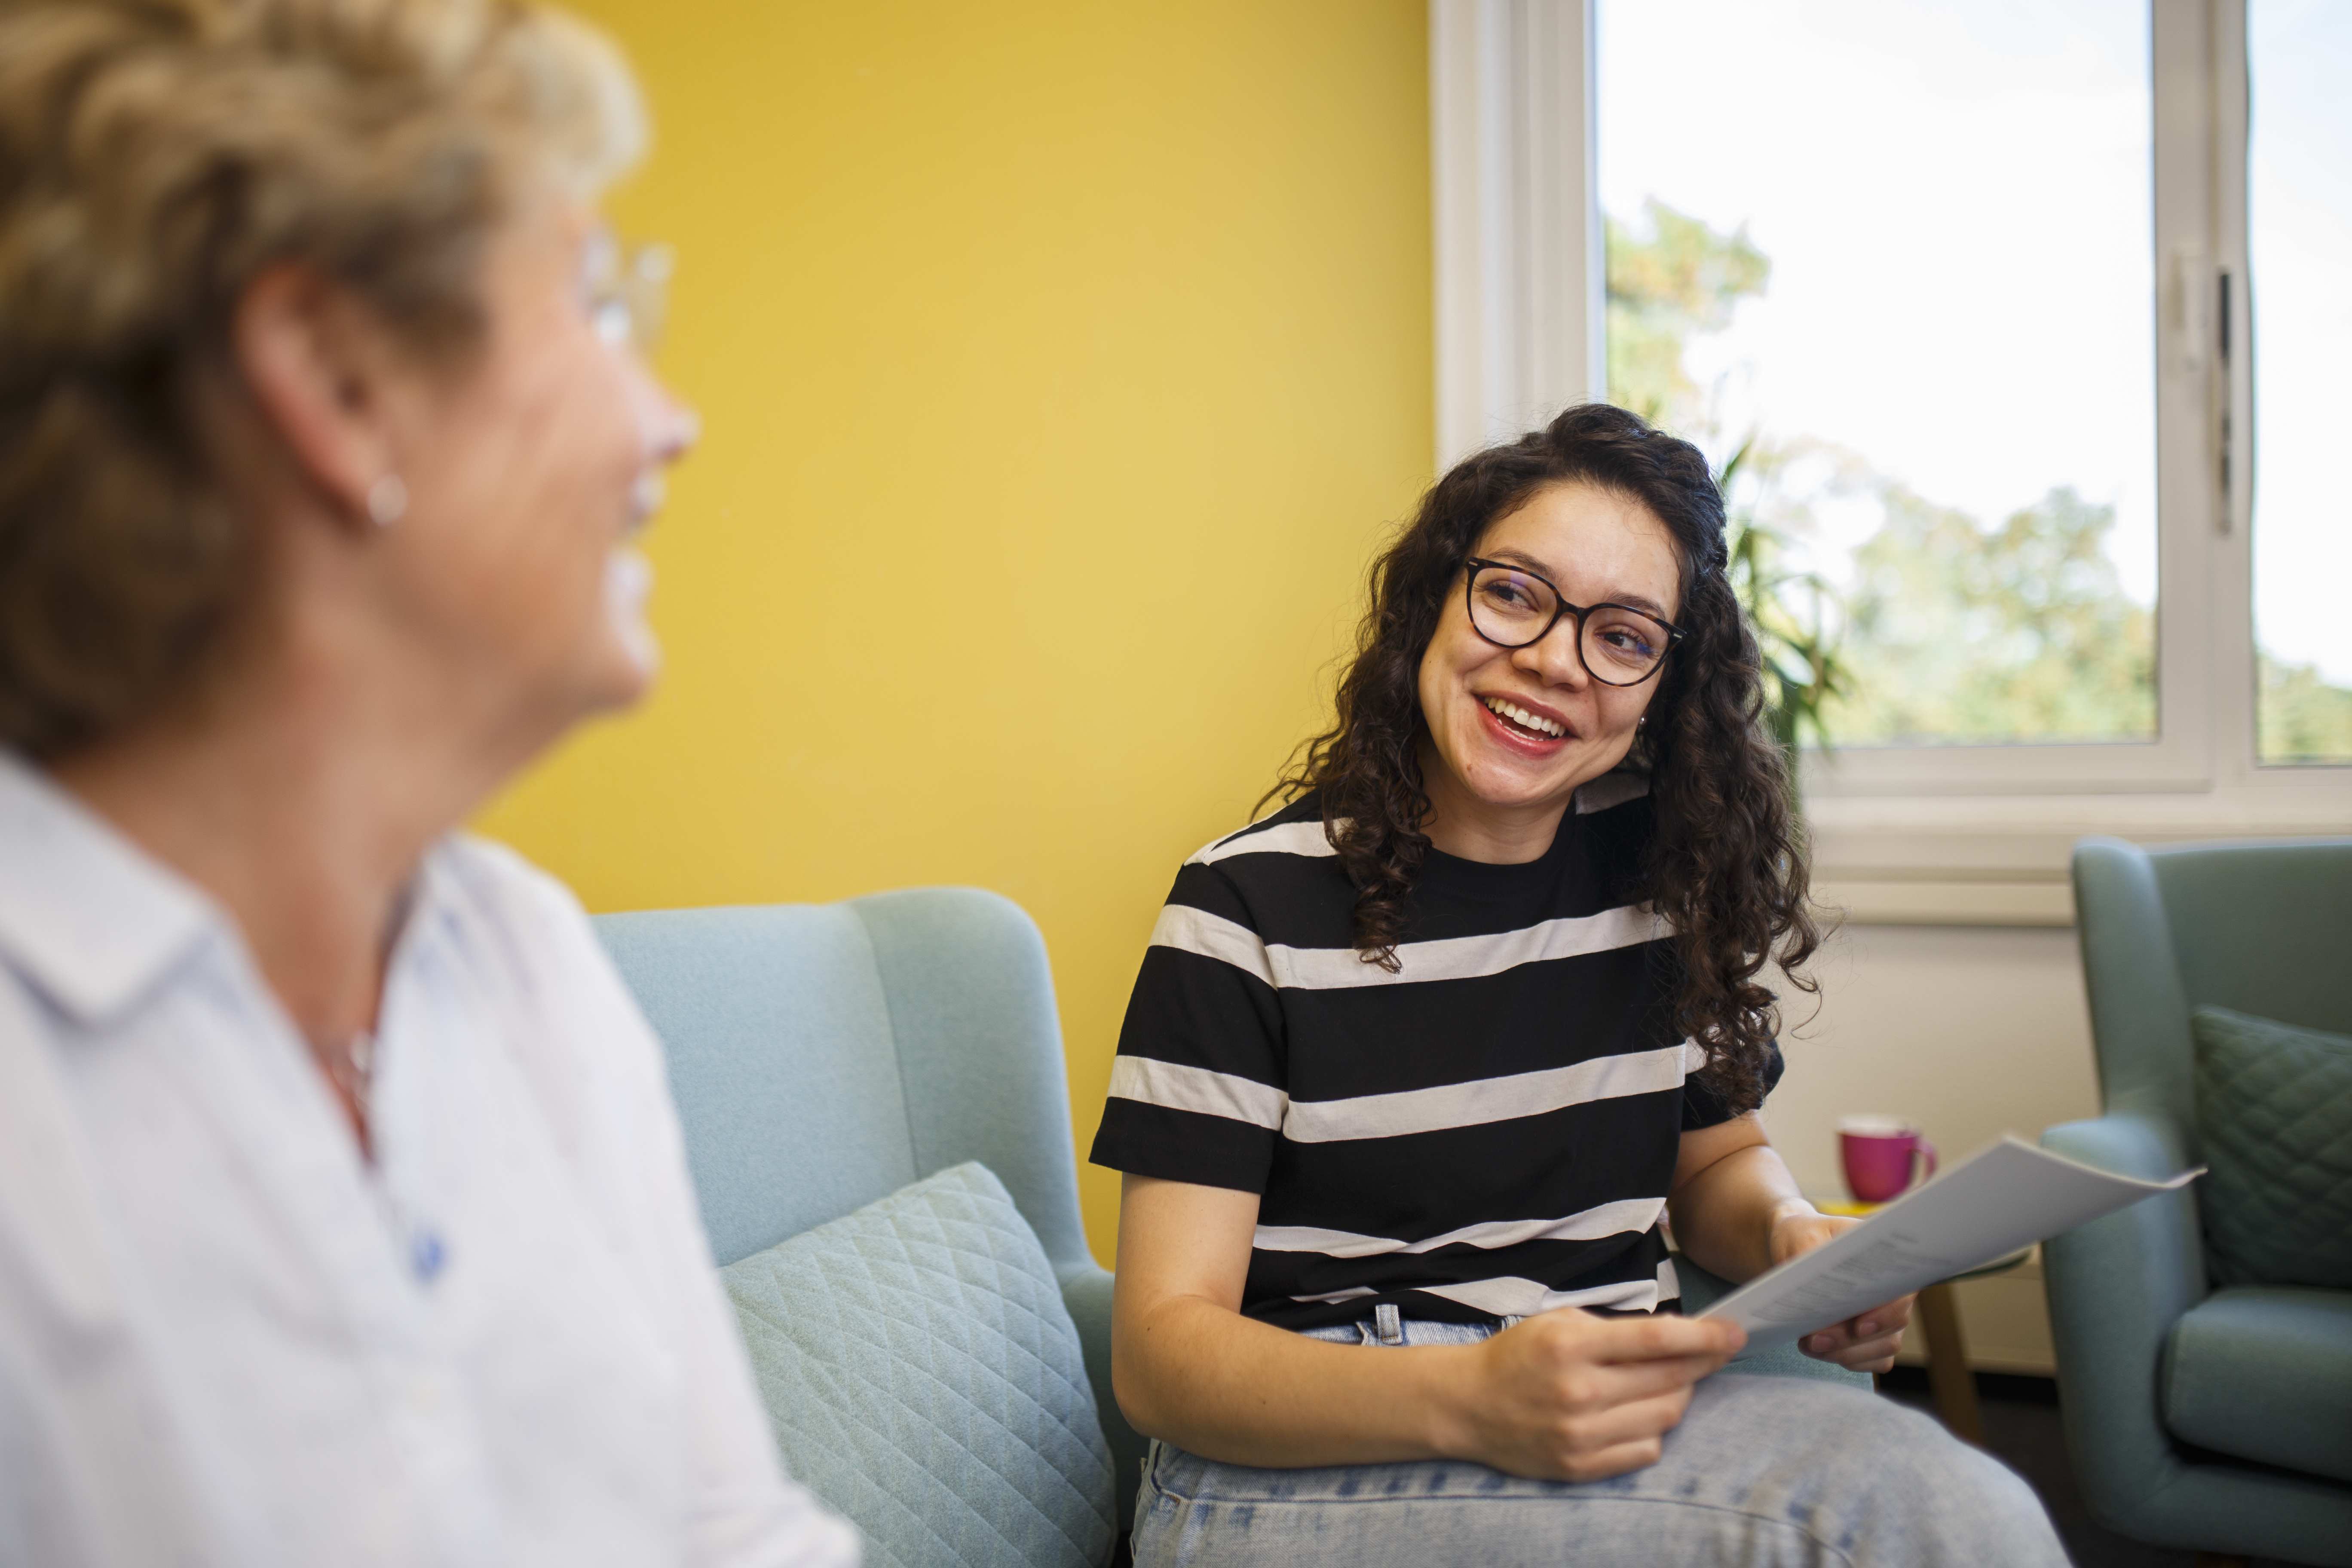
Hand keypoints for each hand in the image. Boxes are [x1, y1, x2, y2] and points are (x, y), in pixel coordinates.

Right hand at [1454, 1306, 1744, 1481]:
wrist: (1468, 1405)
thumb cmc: (1519, 1355)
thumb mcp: (1560, 1321)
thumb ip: (1615, 1328)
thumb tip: (1677, 1334)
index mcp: (1571, 1347)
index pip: (1655, 1340)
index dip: (1703, 1336)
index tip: (1734, 1332)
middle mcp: (1578, 1393)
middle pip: (1668, 1380)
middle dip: (1703, 1362)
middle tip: (1716, 1351)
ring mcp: (1580, 1435)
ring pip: (1664, 1417)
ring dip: (1680, 1395)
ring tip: (1673, 1380)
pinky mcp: (1580, 1467)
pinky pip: (1645, 1451)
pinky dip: (1654, 1430)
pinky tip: (1642, 1412)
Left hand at [1766, 1206, 1913, 1373]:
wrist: (1795, 1251)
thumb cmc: (1803, 1237)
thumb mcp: (1800, 1235)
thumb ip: (1808, 1253)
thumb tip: (1816, 1285)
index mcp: (1886, 1260)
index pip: (1902, 1291)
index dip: (1886, 1313)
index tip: (1858, 1326)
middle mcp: (1894, 1291)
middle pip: (1892, 1327)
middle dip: (1852, 1340)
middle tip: (1814, 1340)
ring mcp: (1887, 1318)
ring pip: (1883, 1349)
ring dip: (1846, 1353)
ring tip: (1809, 1344)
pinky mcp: (1874, 1340)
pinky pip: (1873, 1361)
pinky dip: (1848, 1361)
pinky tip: (1821, 1351)